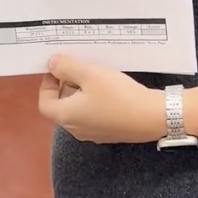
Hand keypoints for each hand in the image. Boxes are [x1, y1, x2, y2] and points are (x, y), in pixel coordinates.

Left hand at [38, 55, 164, 143]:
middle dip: (65, 85)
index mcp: (66, 116)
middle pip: (61, 106)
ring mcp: (93, 133)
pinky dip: (93, 100)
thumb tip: (51, 64)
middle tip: (77, 67)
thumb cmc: (117, 95)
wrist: (152, 117)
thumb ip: (67, 67)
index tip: (58, 68)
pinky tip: (108, 88)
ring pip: (77, 110)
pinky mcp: (108, 132)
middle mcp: (76, 129)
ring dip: (80, 92)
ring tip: (93, 74)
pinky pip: (92, 114)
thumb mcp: (90, 74)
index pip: (45, 103)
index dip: (47, 84)